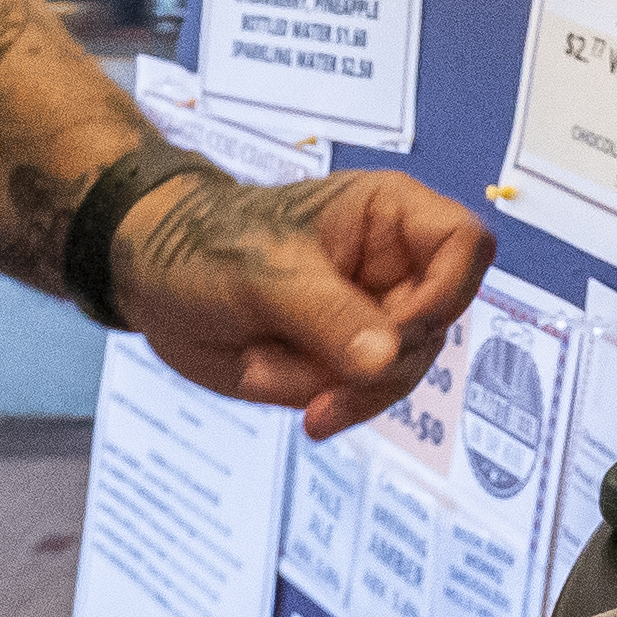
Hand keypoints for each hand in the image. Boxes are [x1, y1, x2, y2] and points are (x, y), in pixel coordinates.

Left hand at [116, 165, 493, 434]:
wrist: (151, 280)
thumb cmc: (204, 244)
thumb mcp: (264, 274)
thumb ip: (329, 315)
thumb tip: (387, 359)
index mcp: (389, 215)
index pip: (466, 245)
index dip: (447, 292)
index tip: (397, 328)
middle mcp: (393, 266)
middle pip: (435, 327)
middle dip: (369, 362)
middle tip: (309, 371)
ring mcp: (371, 317)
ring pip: (399, 373)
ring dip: (332, 387)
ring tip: (261, 366)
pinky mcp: (344, 359)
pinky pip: (363, 397)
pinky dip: (319, 401)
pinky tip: (266, 378)